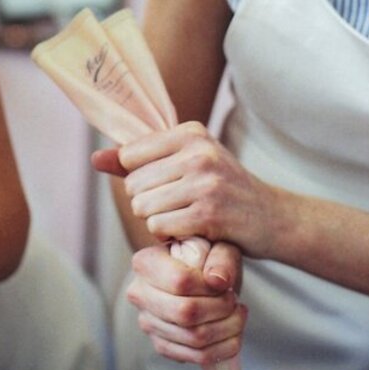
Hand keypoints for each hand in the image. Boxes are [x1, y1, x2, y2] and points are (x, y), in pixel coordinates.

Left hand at [95, 122, 284, 257]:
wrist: (274, 218)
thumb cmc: (224, 191)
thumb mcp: (186, 165)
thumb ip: (137, 161)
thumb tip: (94, 157)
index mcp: (191, 133)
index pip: (130, 156)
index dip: (140, 180)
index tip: (168, 185)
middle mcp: (198, 151)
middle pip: (133, 186)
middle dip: (148, 204)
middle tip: (179, 207)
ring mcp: (205, 181)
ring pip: (143, 208)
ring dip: (159, 222)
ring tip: (186, 218)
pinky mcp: (209, 212)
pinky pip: (159, 227)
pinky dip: (169, 236)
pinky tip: (192, 231)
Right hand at [125, 241, 247, 364]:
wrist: (198, 278)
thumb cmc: (206, 260)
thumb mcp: (218, 246)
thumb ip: (221, 258)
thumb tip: (218, 281)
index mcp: (145, 263)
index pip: (179, 281)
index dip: (210, 286)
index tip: (224, 283)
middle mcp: (139, 294)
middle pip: (185, 313)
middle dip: (221, 309)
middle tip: (234, 301)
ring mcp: (148, 323)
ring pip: (194, 337)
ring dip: (227, 328)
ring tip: (237, 314)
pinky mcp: (161, 344)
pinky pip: (195, 356)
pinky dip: (223, 348)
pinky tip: (231, 332)